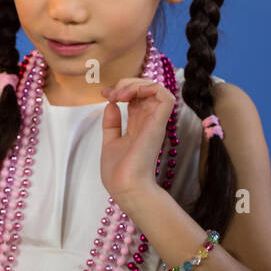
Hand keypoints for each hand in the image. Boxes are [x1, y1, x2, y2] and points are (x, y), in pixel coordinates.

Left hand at [99, 77, 174, 202]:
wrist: (126, 187)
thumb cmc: (118, 172)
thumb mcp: (110, 142)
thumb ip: (111, 124)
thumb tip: (110, 105)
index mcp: (137, 125)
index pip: (136, 97)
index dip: (122, 89)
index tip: (105, 95)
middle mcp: (148, 120)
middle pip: (145, 89)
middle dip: (126, 83)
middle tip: (110, 93)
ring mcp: (155, 121)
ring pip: (156, 87)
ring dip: (136, 84)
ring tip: (120, 94)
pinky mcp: (159, 123)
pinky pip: (165, 95)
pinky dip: (150, 87)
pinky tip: (131, 94)